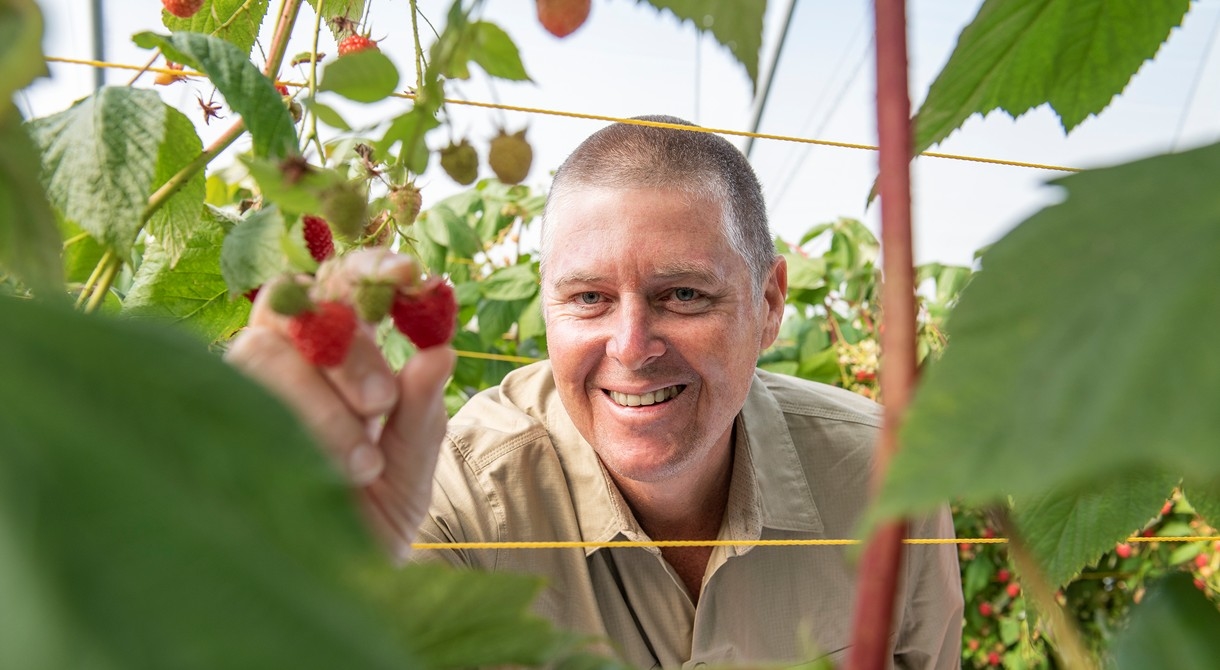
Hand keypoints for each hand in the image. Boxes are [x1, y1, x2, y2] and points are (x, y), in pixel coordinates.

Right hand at [225, 249, 454, 558]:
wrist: (328, 584)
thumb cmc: (371, 516)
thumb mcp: (410, 466)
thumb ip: (422, 409)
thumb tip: (440, 350)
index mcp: (337, 355)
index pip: (340, 285)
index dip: (368, 267)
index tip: (410, 274)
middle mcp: (283, 360)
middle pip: (297, 305)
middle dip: (346, 349)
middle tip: (380, 405)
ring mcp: (239, 390)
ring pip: (261, 349)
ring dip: (317, 402)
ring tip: (358, 464)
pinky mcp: (204, 421)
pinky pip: (227, 395)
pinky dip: (281, 426)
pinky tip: (312, 471)